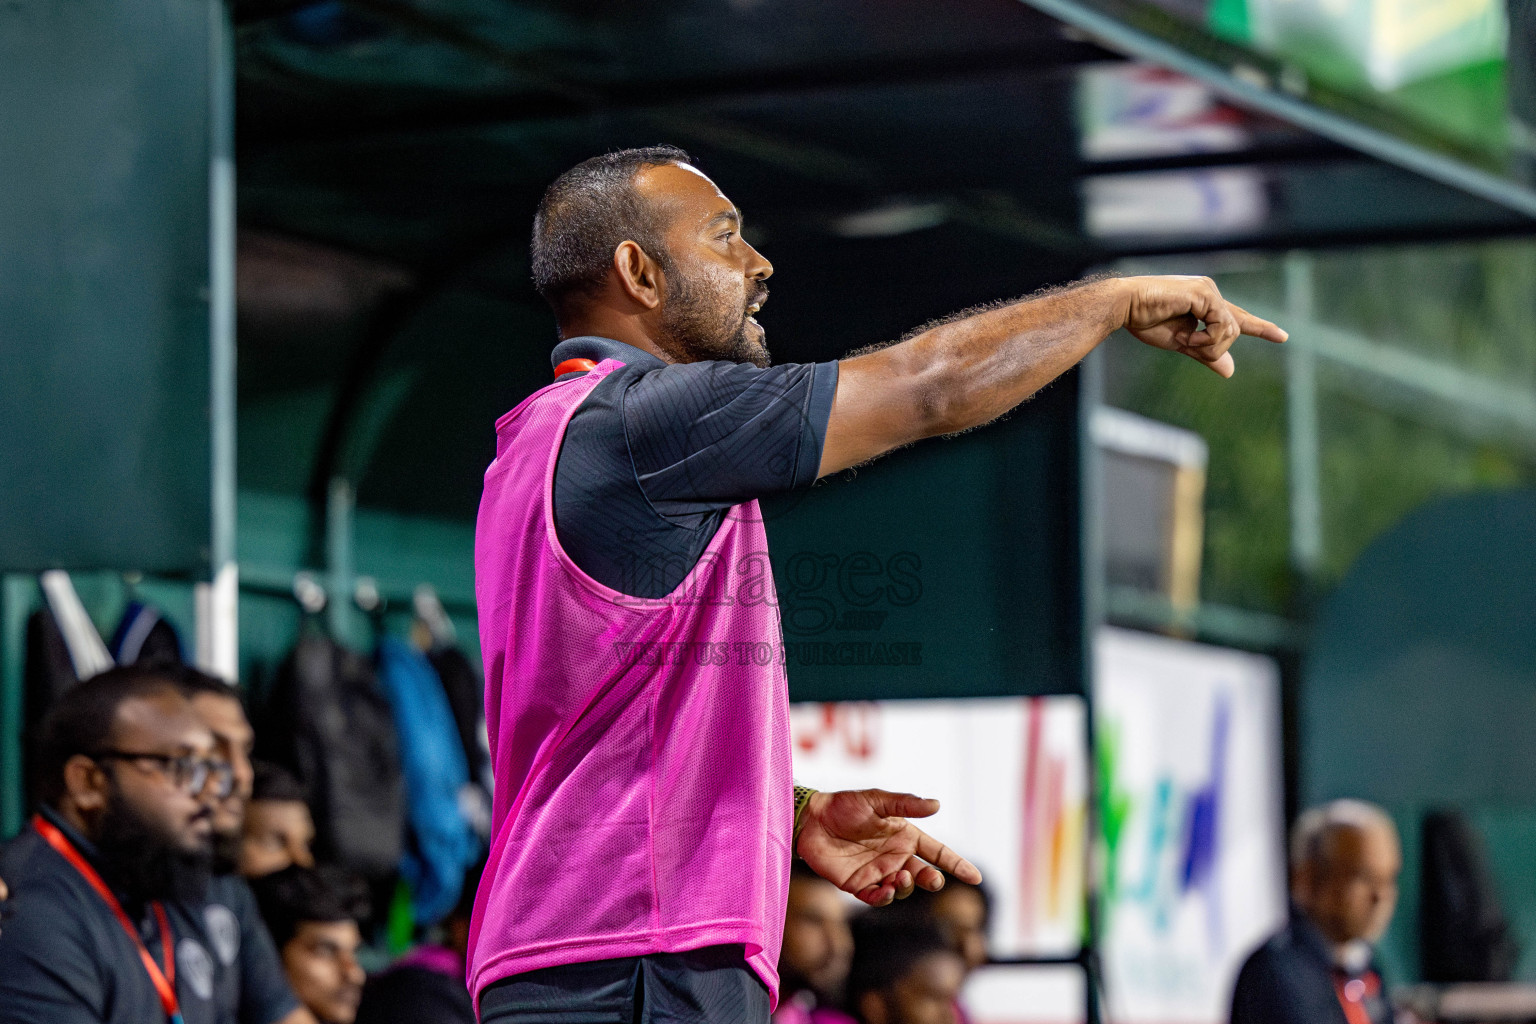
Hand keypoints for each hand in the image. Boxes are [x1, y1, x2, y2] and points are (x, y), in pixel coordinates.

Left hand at [796, 789, 981, 905]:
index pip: (938, 852)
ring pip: (902, 888)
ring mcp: (878, 872)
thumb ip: (906, 804)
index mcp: (905, 836)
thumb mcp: (877, 800)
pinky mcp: (859, 885)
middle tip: (932, 880)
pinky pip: (877, 898)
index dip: (956, 864)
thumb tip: (937, 804)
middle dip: (931, 879)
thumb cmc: (845, 805)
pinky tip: (885, 889)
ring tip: (899, 876)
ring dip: (906, 886)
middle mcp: (895, 856)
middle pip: (923, 874)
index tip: (975, 877)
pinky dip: (884, 897)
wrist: (811, 820)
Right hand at [1116, 275, 1286, 376]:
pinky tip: (1185, 336)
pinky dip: (1205, 339)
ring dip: (1207, 345)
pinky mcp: (1205, 293)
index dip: (1260, 327)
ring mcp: (1209, 291)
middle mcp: (1211, 293)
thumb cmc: (1145, 321)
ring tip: (1183, 340)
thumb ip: (1206, 354)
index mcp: (1205, 304)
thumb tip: (1231, 371)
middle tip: (1186, 344)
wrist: (1125, 307)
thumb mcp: (1181, 344)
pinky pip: (1222, 326)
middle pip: (1234, 331)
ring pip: (1230, 331)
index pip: (1237, 318)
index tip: (1282, 336)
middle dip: (1212, 348)